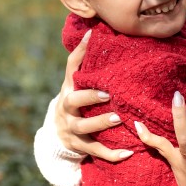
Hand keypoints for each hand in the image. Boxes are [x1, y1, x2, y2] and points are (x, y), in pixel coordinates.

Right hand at [55, 30, 132, 160]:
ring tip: (119, 119)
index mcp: (68, 88)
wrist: (57, 134)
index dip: (79, 53)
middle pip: (74, 101)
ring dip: (101, 123)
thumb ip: (83, 61)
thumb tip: (93, 31)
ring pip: (84, 128)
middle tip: (108, 94)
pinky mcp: (79, 146)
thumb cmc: (75, 100)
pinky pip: (95, 151)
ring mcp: (71, 128)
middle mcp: (67, 108)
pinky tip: (128, 153)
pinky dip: (111, 154)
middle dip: (89, 97)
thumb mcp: (74, 82)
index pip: (70, 68)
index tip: (91, 37)